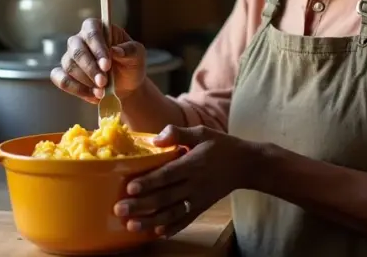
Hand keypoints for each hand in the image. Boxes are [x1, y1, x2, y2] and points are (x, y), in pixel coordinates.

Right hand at [50, 17, 145, 101]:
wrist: (126, 86)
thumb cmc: (131, 64)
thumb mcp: (137, 55)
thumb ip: (129, 50)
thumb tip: (115, 50)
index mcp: (98, 28)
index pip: (92, 31)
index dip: (97, 48)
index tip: (107, 65)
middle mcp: (80, 40)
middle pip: (77, 49)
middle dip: (90, 68)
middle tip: (103, 82)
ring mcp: (70, 57)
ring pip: (69, 66)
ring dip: (85, 81)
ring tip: (102, 91)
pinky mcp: (65, 74)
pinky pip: (61, 79)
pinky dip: (76, 89)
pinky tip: (92, 95)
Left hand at [114, 125, 254, 236]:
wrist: (246, 164)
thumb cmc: (221, 145)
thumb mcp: (202, 132)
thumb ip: (178, 133)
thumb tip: (155, 138)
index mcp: (193, 163)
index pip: (167, 174)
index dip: (149, 182)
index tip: (130, 188)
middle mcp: (195, 184)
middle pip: (165, 197)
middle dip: (141, 205)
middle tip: (119, 210)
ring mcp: (199, 198)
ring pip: (172, 213)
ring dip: (151, 221)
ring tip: (132, 226)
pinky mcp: (203, 207)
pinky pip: (186, 220)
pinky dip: (173, 228)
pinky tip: (157, 233)